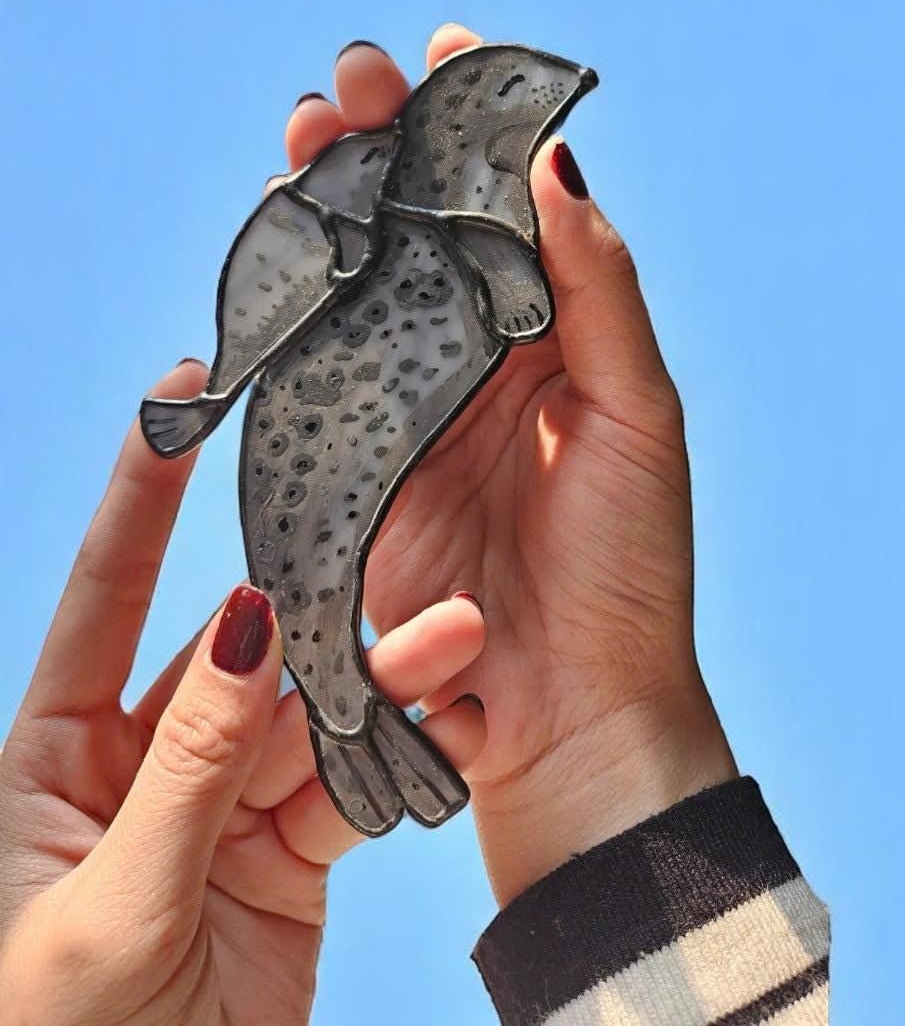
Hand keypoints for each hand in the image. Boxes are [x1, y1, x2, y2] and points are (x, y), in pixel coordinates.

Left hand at [0, 360, 486, 1024]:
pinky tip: (445, 728)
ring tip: (451, 646)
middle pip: (241, 664)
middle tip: (399, 569)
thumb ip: (186, 765)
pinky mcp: (283, 860)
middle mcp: (138, 767)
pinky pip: (345, 791)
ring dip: (379, 686)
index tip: (179, 398)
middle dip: (322, 616)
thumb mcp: (110, 910)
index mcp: (50, 764)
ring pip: (310, 723)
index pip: (104, 598)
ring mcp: (217, 811)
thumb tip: (240, 622)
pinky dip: (395, 764)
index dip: (142, 497)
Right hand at [280, 32, 735, 904]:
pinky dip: (292, 295)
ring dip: (331, 200)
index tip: (451, 52)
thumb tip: (557, 165)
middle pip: (423, 227)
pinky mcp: (353, 459)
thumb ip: (598, 289)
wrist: (574, 711)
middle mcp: (483, 356)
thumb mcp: (639, 413)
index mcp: (560, 335)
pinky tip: (281, 233)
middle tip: (352, 80)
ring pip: (360, 276)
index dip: (476, 131)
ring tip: (309, 132)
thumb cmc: (630, 565)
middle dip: (385, 146)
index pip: (511, 208)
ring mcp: (412, 403)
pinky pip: (313, 362)